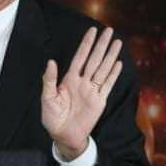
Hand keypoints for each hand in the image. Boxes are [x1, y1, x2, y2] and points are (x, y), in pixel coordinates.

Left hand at [41, 26, 122, 160]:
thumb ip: (49, 80)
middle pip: (94, 59)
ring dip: (110, 56)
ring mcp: (92, 90)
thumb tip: (51, 62)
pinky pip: (107, 84)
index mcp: (69, 79)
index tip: (92, 31)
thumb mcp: (47, 98)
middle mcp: (82, 82)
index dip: (86, 44)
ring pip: (103, 69)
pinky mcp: (99, 100)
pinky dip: (113, 74)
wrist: (64, 135)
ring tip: (117, 42)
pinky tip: (118, 63)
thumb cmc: (52, 117)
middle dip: (101, 45)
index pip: (80, 57)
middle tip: (109, 30)